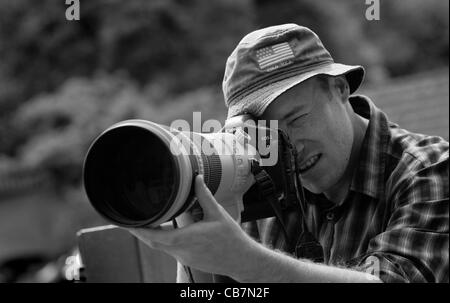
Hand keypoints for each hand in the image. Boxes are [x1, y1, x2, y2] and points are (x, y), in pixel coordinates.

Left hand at [128, 175, 260, 277]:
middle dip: (141, 232)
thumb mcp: (217, 214)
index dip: (139, 231)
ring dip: (153, 236)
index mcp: (187, 239)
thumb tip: (196, 178)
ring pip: (162, 248)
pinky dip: (164, 240)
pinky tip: (166, 231)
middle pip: (154, 243)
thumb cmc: (231, 239)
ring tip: (148, 222)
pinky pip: (171, 250)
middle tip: (132, 220)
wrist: (242, 261)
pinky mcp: (189, 261)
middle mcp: (182, 251)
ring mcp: (184, 258)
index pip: (155, 237)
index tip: (129, 223)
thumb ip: (204, 196)